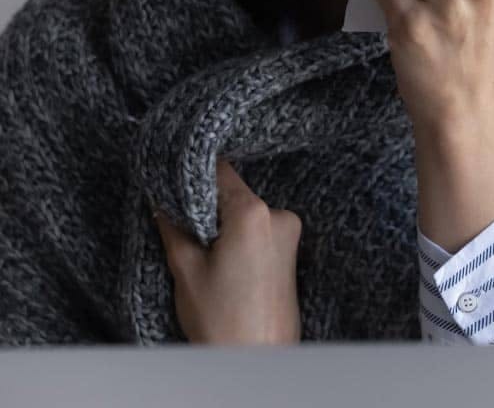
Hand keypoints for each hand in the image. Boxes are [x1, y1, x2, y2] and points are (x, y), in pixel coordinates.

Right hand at [152, 157, 302, 344]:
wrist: (258, 361)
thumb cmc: (223, 322)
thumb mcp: (186, 270)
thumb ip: (173, 227)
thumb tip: (161, 199)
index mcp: (253, 213)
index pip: (221, 172)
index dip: (195, 175)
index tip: (174, 178)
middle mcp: (279, 215)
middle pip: (235, 193)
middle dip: (207, 205)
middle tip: (182, 224)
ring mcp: (290, 232)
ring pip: (246, 212)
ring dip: (224, 223)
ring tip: (204, 252)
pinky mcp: (291, 250)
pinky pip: (260, 229)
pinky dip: (240, 236)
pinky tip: (224, 262)